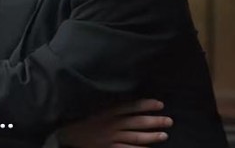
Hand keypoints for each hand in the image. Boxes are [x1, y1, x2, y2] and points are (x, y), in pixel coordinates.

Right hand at [57, 99, 171, 147]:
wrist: (64, 133)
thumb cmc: (79, 117)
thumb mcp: (93, 105)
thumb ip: (108, 102)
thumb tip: (124, 96)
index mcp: (108, 110)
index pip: (131, 106)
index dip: (146, 105)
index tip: (160, 104)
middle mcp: (111, 123)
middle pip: (137, 122)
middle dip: (155, 121)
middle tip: (169, 121)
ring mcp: (110, 137)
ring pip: (135, 137)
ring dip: (151, 136)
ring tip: (164, 135)